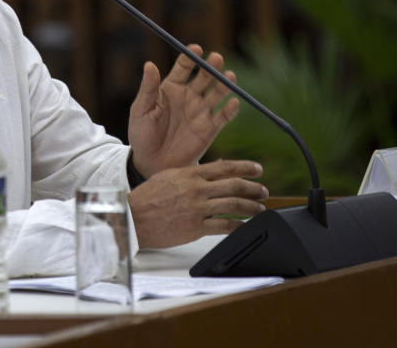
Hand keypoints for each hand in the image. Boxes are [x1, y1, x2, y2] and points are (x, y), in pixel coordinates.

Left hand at [128, 45, 240, 177]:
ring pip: (217, 93)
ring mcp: (201, 111)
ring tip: (229, 77)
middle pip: (204, 76)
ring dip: (224, 84)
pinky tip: (233, 103)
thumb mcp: (140, 111)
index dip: (190, 57)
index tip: (196, 49)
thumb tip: (149, 64)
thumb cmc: (142, 135)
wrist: (151, 164)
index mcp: (171, 88)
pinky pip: (223, 117)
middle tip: (216, 58)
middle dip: (211, 67)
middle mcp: (189, 96)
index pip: (184, 67)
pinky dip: (230, 110)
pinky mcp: (210, 129)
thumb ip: (147, 89)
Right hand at [128, 159, 267, 247]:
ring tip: (260, 209)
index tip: (257, 169)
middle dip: (253, 188)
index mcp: (190, 174)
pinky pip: (224, 226)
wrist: (133, 217)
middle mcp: (197, 189)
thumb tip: (214, 169)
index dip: (245, 167)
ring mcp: (197, 208)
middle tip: (263, 191)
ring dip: (251, 207)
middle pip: (234, 185)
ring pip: (233, 205)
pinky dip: (238, 226)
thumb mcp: (169, 176)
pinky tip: (245, 227)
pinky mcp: (196, 227)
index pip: (225, 167)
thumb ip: (192, 173)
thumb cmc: (147, 197)